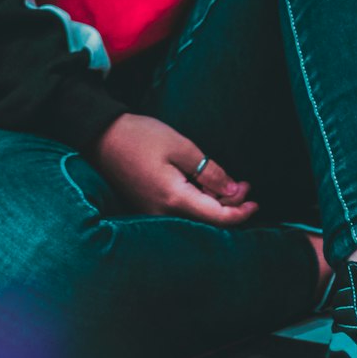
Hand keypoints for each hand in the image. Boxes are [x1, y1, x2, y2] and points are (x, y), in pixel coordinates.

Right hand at [89, 113, 258, 226]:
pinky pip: (179, 212)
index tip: (255, 201)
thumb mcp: (181, 147)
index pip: (216, 218)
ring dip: (214, 203)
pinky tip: (204, 186)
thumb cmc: (140, 137)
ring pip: (193, 217)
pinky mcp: (146, 207)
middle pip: (206, 221)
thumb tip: (233, 192)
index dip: (240, 212)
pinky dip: (197, 202)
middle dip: (230, 205)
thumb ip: (209, 172)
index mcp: (174, 199)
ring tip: (227, 183)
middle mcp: (162, 214)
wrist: (101, 136)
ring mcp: (152, 213)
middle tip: (244, 185)